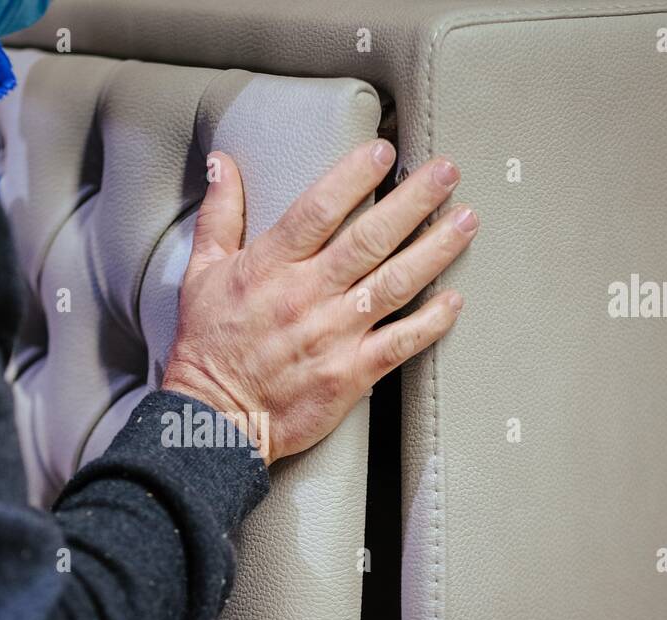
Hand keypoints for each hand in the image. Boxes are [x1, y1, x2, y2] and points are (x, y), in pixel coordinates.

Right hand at [163, 139, 475, 464]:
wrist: (213, 420)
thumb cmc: (207, 348)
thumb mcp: (201, 273)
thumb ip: (220, 215)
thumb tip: (223, 165)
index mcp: (270, 266)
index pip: (319, 209)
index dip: (355, 176)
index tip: (384, 151)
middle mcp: (306, 295)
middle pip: (370, 238)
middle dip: (415, 201)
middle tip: (447, 173)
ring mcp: (332, 335)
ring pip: (394, 283)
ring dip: (435, 249)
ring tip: (465, 221)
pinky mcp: (349, 374)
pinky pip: (400, 342)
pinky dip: (431, 321)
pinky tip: (454, 300)